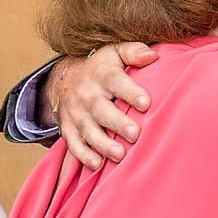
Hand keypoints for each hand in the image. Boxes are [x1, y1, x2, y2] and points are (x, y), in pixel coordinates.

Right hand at [51, 42, 155, 169]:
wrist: (63, 77)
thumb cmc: (100, 66)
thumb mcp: (115, 52)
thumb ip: (134, 52)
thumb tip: (153, 55)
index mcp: (103, 75)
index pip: (116, 82)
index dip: (131, 92)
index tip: (146, 103)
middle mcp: (88, 95)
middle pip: (102, 110)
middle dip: (118, 123)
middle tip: (135, 134)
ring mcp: (76, 113)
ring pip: (88, 130)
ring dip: (103, 144)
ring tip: (120, 155)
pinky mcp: (68, 128)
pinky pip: (73, 144)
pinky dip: (83, 155)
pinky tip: (97, 165)